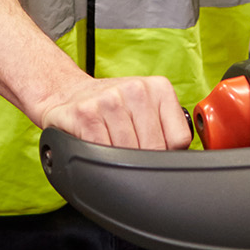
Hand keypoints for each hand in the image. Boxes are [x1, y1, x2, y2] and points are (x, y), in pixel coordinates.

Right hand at [34, 75, 191, 149]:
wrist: (67, 94)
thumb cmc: (112, 108)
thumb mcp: (146, 109)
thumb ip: (167, 130)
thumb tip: (181, 162)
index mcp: (158, 88)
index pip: (178, 140)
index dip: (166, 155)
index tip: (153, 153)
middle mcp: (135, 89)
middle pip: (153, 149)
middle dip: (142, 161)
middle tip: (129, 155)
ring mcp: (109, 100)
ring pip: (128, 153)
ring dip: (119, 162)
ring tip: (111, 149)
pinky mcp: (85, 114)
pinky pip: (103, 153)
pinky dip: (100, 160)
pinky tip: (96, 149)